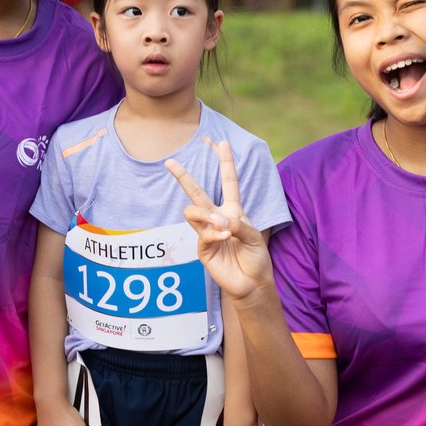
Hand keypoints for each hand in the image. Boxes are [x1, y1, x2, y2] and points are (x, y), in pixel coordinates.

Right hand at [167, 141, 272, 302]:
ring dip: (206, 214)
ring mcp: (207, 232)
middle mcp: (217, 218)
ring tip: (221, 225)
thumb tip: (217, 218)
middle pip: (197, 192)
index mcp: (233, 210)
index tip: (222, 142)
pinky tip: (225, 237)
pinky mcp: (202, 248)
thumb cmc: (256, 258)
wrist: (251, 283)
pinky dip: (214, 233)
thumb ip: (237, 223)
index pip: (228, 182)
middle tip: (169, 162)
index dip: (225, 163)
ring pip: (193, 211)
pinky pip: (202, 233)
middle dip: (183, 176)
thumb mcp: (254, 236)